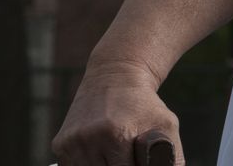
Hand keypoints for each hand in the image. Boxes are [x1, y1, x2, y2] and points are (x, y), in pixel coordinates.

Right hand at [50, 59, 183, 165]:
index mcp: (116, 135)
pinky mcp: (60, 144)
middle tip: (126, 156)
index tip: (137, 161)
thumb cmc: (144, 105)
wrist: (114, 75)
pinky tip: (99, 153)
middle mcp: (89, 138)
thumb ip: (172, 160)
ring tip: (113, 155)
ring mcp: (71, 142)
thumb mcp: (166, 126)